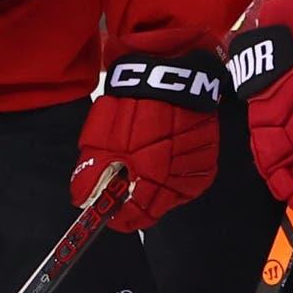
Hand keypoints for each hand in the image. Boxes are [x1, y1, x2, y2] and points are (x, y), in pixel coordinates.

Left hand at [73, 52, 224, 230]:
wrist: (172, 75)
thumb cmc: (131, 104)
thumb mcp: (99, 137)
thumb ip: (91, 175)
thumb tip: (82, 202)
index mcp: (148, 176)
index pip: (135, 217)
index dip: (121, 217)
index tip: (112, 212)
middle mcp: (176, 178)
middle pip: (155, 210)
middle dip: (139, 201)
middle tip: (127, 187)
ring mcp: (195, 171)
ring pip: (173, 196)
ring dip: (159, 190)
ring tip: (147, 167)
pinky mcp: (209, 160)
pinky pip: (190, 181)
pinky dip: (177, 177)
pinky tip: (166, 160)